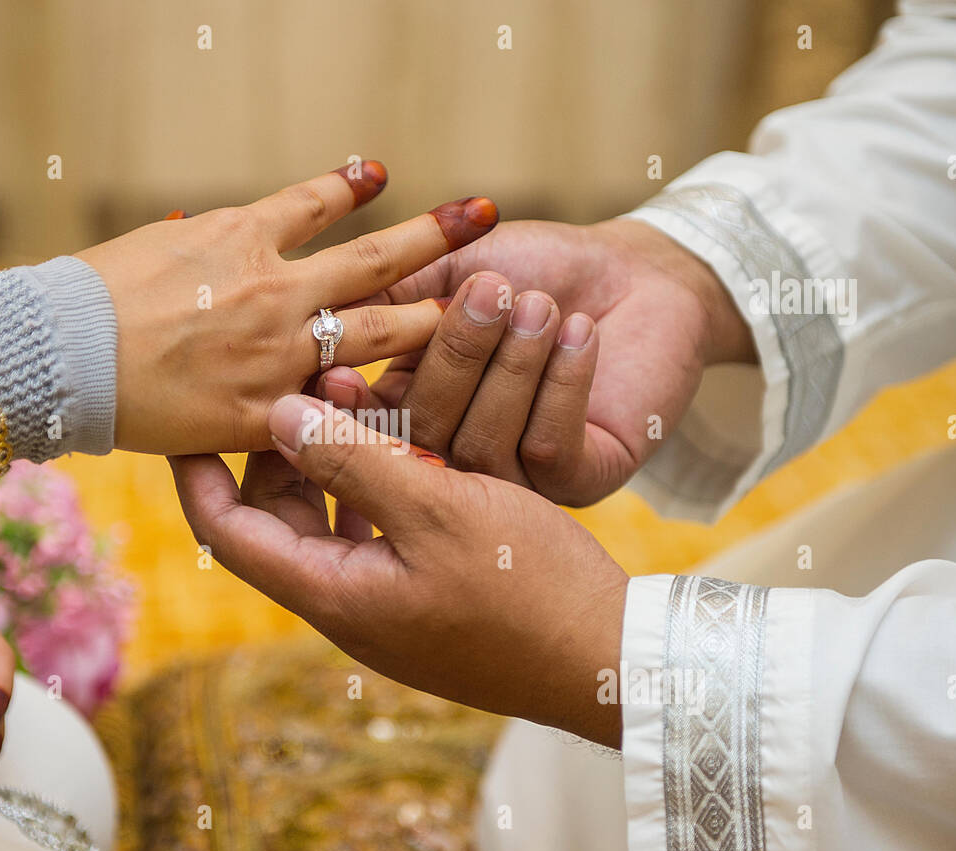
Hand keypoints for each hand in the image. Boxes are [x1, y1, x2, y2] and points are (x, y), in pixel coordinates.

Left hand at [75, 160, 498, 454]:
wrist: (58, 361)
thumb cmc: (127, 409)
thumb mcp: (210, 439)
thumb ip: (270, 423)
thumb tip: (313, 417)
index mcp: (286, 399)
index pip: (378, 384)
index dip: (432, 370)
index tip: (471, 360)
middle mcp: (291, 345)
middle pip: (394, 321)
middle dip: (456, 307)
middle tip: (506, 288)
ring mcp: (269, 285)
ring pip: (367, 257)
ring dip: (426, 235)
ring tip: (478, 214)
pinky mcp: (234, 233)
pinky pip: (303, 204)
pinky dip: (340, 186)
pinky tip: (372, 170)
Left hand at [168, 396, 628, 747]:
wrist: (611, 659)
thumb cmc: (528, 586)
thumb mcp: (438, 510)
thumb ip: (353, 461)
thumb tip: (279, 416)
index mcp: (332, 593)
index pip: (228, 530)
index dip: (197, 473)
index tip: (186, 419)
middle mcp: (348, 603)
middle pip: (276, 521)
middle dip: (273, 453)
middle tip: (286, 386)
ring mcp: (388, 603)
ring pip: (328, 521)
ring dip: (327, 462)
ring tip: (341, 396)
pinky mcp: (427, 594)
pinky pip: (376, 530)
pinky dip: (373, 483)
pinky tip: (399, 436)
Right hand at [322, 218, 752, 504]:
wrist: (641, 273)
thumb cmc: (540, 265)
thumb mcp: (450, 272)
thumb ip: (388, 299)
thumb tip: (314, 324)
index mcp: (418, 410)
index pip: (368, 425)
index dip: (353, 404)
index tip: (341, 372)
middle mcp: (459, 458)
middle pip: (427, 437)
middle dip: (455, 359)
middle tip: (489, 290)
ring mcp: (518, 479)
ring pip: (485, 447)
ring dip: (513, 367)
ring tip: (538, 302)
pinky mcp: (581, 480)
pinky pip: (549, 451)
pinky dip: (560, 387)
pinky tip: (579, 333)